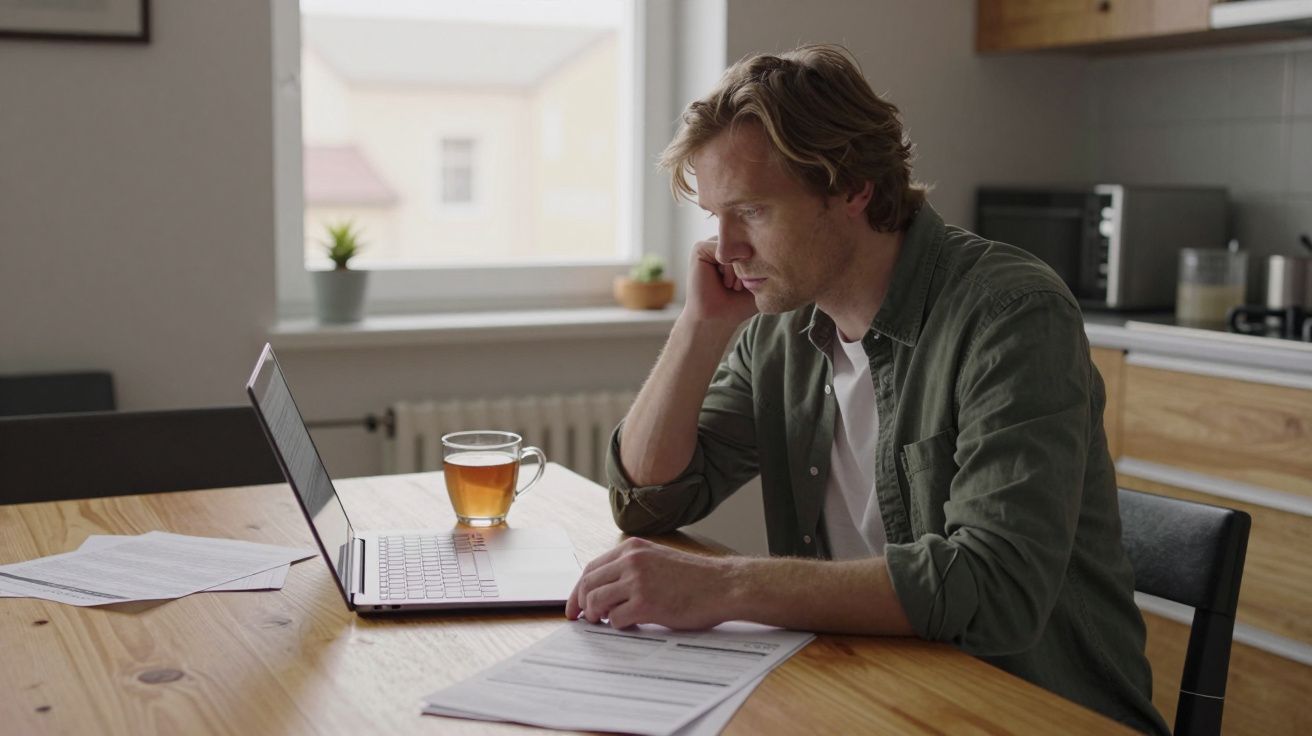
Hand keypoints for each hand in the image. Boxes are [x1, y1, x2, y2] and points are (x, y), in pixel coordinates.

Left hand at [565, 537, 738, 629]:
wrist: (722, 585)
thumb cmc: (694, 577)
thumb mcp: (657, 559)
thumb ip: (631, 568)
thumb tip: (602, 590)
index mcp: (632, 548)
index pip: (591, 568)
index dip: (578, 589)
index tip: (574, 605)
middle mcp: (632, 561)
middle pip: (588, 584)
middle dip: (581, 604)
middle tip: (583, 619)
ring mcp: (638, 582)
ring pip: (596, 601)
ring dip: (596, 616)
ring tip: (605, 622)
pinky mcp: (646, 603)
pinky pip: (616, 619)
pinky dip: (617, 625)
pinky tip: (629, 624)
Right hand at [683, 237, 758, 328]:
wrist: (718, 319)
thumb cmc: (739, 303)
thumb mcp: (760, 279)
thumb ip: (767, 258)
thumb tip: (772, 237)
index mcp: (735, 248)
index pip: (756, 241)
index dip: (759, 262)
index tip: (751, 285)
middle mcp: (723, 244)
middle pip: (746, 240)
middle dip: (749, 265)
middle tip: (740, 287)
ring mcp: (710, 245)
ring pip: (735, 245)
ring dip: (739, 268)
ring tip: (733, 286)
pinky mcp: (699, 249)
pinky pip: (722, 249)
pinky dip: (728, 269)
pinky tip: (725, 283)